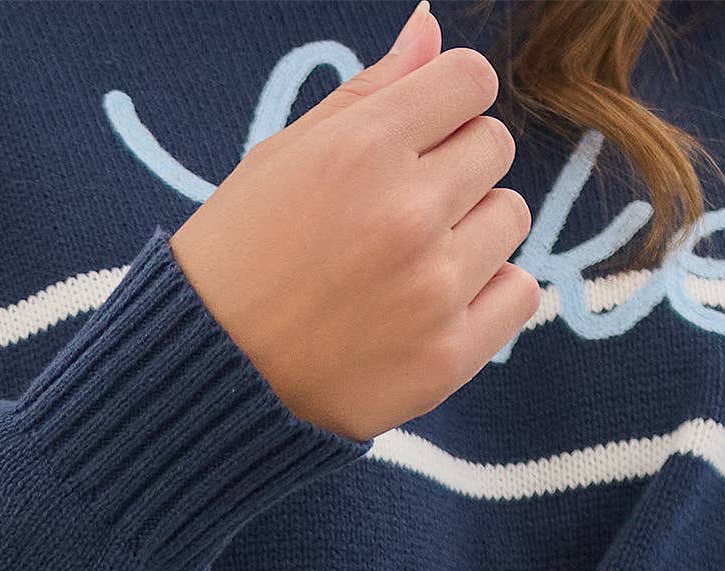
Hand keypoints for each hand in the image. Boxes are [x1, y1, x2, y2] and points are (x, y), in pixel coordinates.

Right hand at [170, 6, 539, 437]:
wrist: (204, 381)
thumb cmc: (234, 259)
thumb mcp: (282, 156)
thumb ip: (367, 91)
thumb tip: (431, 27)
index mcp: (363, 149)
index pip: (470, 80)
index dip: (450, 100)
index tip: (424, 132)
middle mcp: (407, 213)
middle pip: (495, 146)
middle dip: (457, 165)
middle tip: (401, 207)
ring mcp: (432, 289)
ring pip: (511, 217)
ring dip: (475, 229)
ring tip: (413, 261)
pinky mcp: (446, 357)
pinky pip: (520, 294)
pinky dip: (490, 293)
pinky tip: (438, 304)